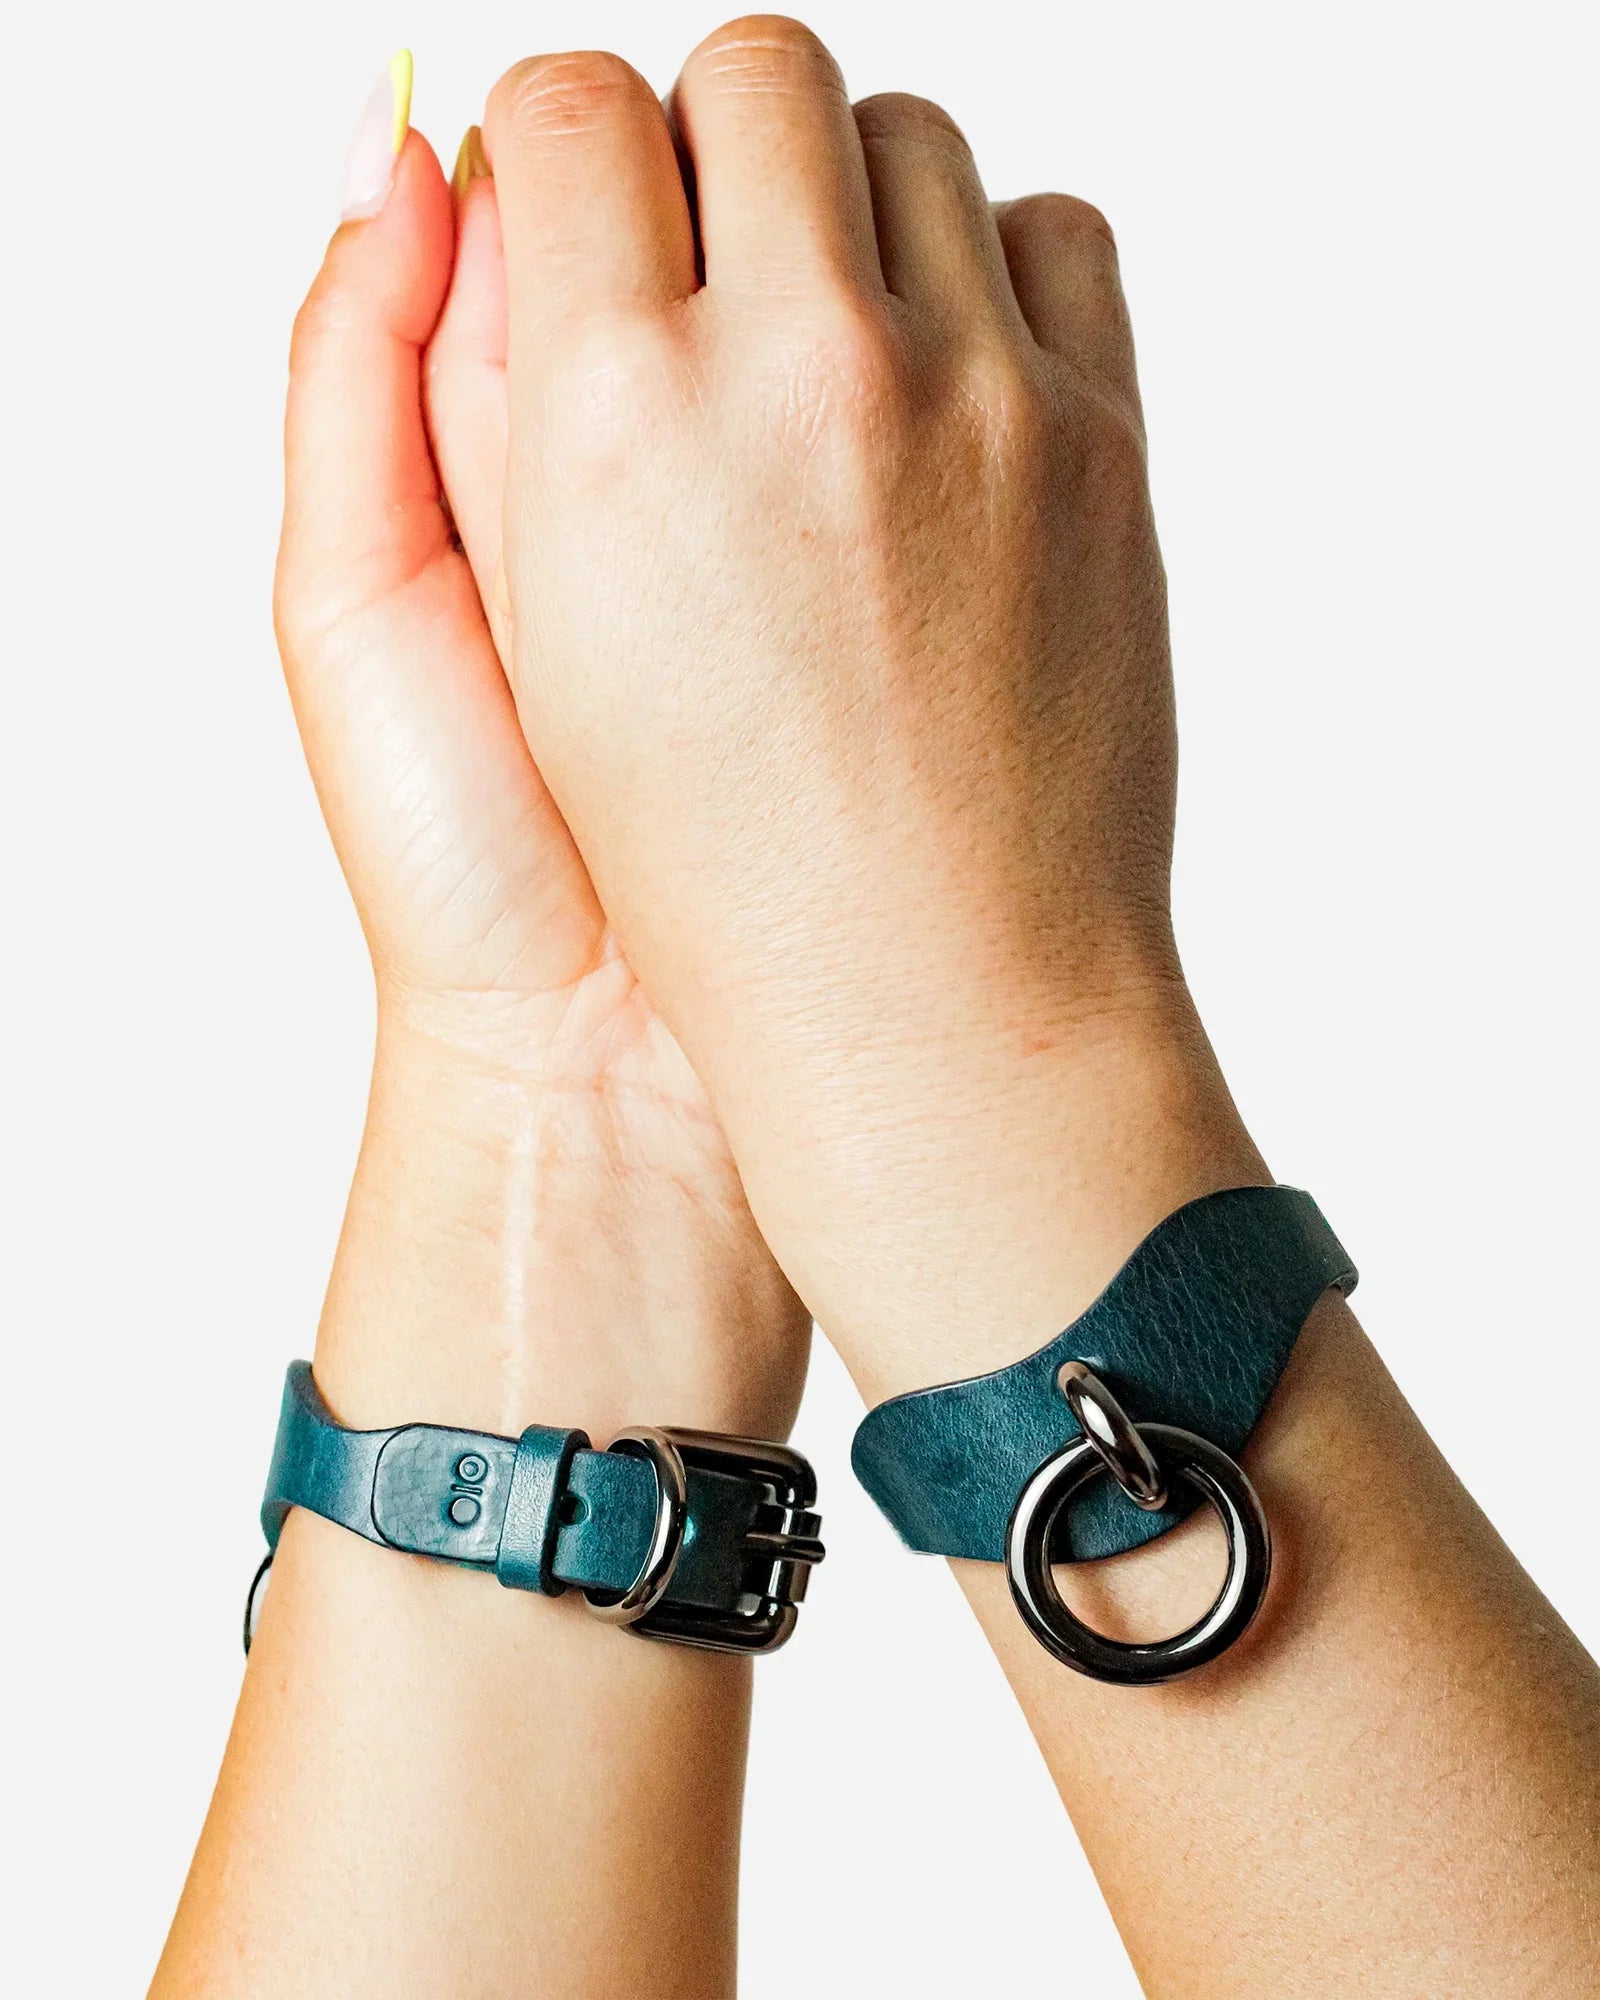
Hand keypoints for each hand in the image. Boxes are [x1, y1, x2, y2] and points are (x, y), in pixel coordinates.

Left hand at [273, 122, 805, 1434]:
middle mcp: (661, 463)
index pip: (555, 193)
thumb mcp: (351, 595)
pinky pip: (918, 435)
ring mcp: (793, 525)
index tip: (574, 285)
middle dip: (690, 274)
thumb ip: (358, 364)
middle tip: (646, 441)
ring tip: (734, 533)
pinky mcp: (900, 587)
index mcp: (514, 439)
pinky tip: (867, 508)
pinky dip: (904, 426)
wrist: (615, 1054)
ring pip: (826, 315)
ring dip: (799, 355)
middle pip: (704, 232)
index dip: (570, 197)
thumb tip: (404, 137)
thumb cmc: (466, 853)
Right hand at [482, 21, 1261, 1388]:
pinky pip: (1046, 229)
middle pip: (752, 69)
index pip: (563, 109)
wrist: (928, 998)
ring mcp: (974, 392)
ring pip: (908, 131)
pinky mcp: (1097, 436)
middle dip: (706, 136)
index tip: (579, 196)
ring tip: (826, 332)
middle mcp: (799, 368)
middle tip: (707, 250)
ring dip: (848, 194)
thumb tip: (504, 211)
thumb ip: (511, 406)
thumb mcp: (546, 642)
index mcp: (616, 415)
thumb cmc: (718, 867)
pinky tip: (940, 375)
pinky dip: (985, 265)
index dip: (557, 137)